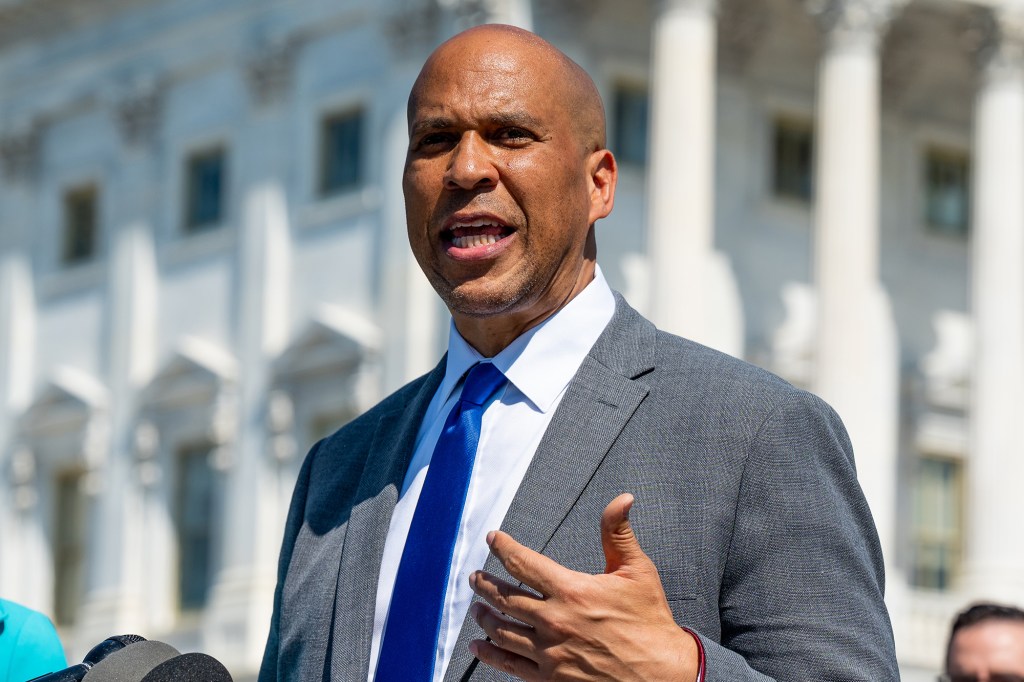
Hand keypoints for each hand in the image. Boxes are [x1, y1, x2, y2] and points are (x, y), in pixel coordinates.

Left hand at [468, 493, 698, 680]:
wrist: (664, 674)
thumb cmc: (651, 622)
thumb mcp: (638, 571)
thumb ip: (619, 533)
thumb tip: (622, 499)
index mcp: (572, 590)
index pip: (523, 562)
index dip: (503, 546)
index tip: (493, 538)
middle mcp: (555, 621)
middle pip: (504, 597)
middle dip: (484, 584)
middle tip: (474, 576)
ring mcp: (550, 653)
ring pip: (502, 630)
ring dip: (484, 617)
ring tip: (477, 608)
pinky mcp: (552, 679)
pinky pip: (510, 665)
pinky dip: (489, 654)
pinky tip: (479, 647)